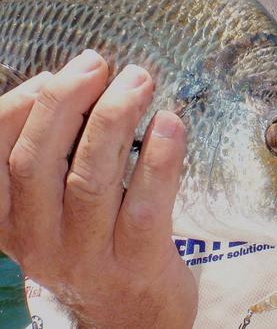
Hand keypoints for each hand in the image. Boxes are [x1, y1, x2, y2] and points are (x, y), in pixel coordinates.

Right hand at [0, 50, 196, 327]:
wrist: (131, 318)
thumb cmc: (96, 240)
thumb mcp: (58, 204)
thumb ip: (58, 154)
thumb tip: (71, 83)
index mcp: (11, 219)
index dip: (20, 106)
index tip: (55, 71)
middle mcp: (39, 239)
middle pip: (37, 161)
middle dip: (66, 101)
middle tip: (98, 63)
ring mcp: (86, 256)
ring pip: (90, 178)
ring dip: (113, 119)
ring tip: (138, 80)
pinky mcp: (136, 264)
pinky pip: (144, 205)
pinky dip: (158, 159)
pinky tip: (170, 122)